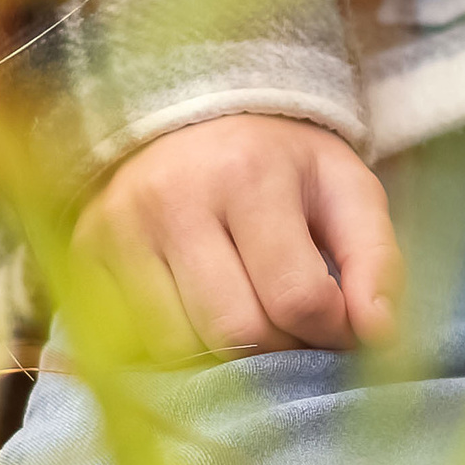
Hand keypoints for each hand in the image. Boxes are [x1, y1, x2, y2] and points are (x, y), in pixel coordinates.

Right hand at [77, 115, 400, 356]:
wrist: (191, 110)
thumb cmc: (280, 162)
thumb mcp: (346, 189)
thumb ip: (376, 259)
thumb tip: (379, 335)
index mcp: (250, 176)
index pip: (296, 299)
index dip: (330, 331)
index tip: (338, 323)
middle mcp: (175, 200)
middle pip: (235, 332)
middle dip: (278, 348)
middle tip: (293, 328)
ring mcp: (120, 227)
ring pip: (179, 346)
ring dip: (224, 354)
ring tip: (247, 313)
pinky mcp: (85, 251)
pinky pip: (132, 340)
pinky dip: (174, 343)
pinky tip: (197, 310)